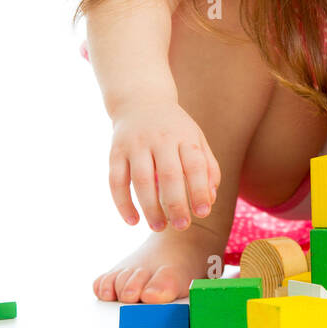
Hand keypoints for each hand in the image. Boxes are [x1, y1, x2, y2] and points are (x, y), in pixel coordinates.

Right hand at [108, 100, 220, 231]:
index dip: (200, 190)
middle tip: (182, 226)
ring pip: (141, 180)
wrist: (141, 100)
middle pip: (169, 174)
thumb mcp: (196, 139)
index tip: (203, 213)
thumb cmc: (175, 128)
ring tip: (158, 227)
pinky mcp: (115, 152)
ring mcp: (135, 144)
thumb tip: (210, 199)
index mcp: (184, 136)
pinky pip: (116, 181)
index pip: (194, 165)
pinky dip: (122, 203)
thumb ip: (207, 167)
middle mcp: (160, 139)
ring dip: (150, 207)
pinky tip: (132, 221)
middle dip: (176, 204)